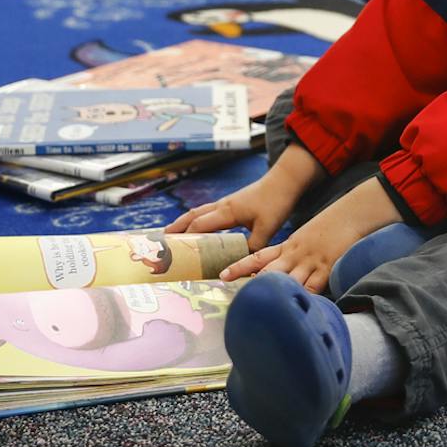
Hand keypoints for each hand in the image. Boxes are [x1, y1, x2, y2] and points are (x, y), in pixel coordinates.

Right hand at [166, 143, 321, 249]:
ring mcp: (226, 203)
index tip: (172, 250)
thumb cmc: (276, 202)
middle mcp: (222, 206)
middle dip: (177, 228)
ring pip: (198, 212)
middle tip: (161, 240)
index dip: (185, 238)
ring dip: (183, 222)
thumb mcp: (267, 228)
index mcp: (227, 212)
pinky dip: (196, 219)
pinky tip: (197, 225)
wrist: (285, 181)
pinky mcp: (232, 203)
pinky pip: (207, 211)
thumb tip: (242, 265)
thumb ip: (253, 247)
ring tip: (170, 231)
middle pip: (193, 217)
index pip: (200, 226)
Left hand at [220, 177, 402, 291]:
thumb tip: (274, 275)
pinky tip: (298, 310)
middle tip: (237, 296)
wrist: (348, 215)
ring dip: (277, 293)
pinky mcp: (327, 267)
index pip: (258, 256)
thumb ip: (289, 256)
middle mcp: (294, 255)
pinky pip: (315, 286)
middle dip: (253, 284)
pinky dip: (306, 298)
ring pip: (289, 280)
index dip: (240, 266)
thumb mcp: (302, 240)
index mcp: (287, 247)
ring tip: (262, 307)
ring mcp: (310, 262)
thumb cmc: (325, 230)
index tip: (222, 275)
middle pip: (269, 271)